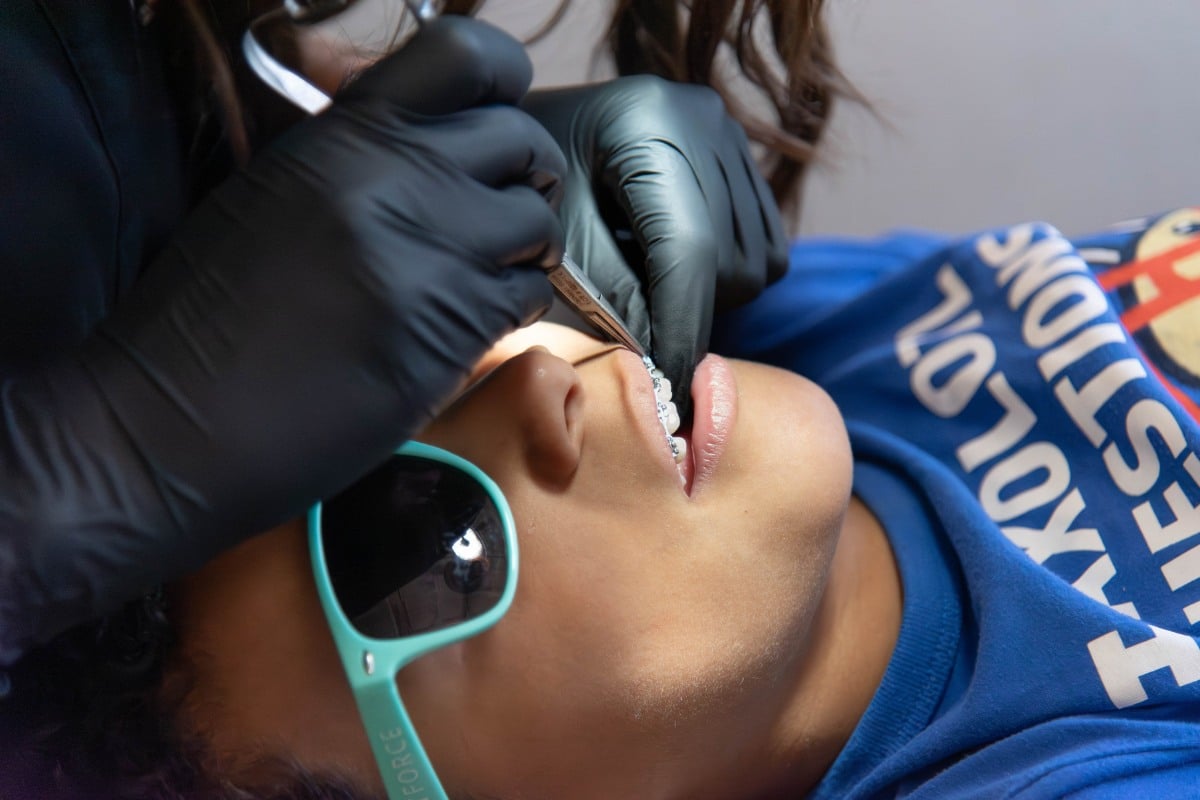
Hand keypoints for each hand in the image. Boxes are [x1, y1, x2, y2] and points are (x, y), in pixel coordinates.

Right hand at [0, 17, 563, 660]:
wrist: (172, 423)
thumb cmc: (208, 316)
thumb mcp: (271, 196)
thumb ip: (355, 156)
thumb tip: (431, 136)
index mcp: (342, 137)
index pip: (468, 59)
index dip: (502, 84)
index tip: (497, 120)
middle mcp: (395, 180)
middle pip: (521, 139)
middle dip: (526, 176)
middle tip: (503, 210)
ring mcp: (427, 254)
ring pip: (537, 222)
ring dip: (524, 248)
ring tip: (484, 272)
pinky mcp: (448, 331)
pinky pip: (526, 295)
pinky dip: (512, 306)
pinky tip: (469, 322)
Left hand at [524, 75, 787, 417]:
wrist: (541, 127)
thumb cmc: (532, 183)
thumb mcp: (557, 239)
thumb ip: (607, 293)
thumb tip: (659, 356)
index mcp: (647, 127)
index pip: (689, 248)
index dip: (681, 328)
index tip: (669, 387)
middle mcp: (704, 122)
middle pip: (729, 261)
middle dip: (686, 313)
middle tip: (634, 320)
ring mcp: (730, 135)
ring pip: (756, 264)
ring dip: (708, 298)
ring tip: (647, 278)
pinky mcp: (743, 155)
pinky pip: (767, 248)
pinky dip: (728, 277)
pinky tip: (676, 266)